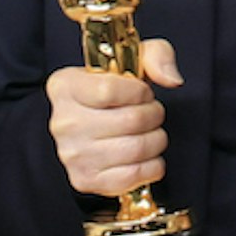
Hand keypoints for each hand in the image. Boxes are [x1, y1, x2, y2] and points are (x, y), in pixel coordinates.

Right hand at [47, 42, 179, 197]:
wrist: (84, 130)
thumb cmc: (109, 96)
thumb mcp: (128, 62)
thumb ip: (155, 56)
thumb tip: (172, 79)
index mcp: (65, 86)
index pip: (111, 90)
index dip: (139, 92)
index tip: (141, 93)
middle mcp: (64, 122)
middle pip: (131, 121)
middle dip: (153, 116)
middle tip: (150, 114)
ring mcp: (73, 155)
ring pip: (138, 148)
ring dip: (156, 140)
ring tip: (149, 133)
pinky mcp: (86, 180)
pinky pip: (136, 175)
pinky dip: (152, 165)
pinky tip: (145, 155)